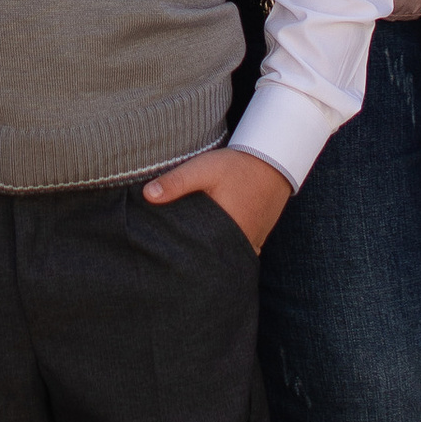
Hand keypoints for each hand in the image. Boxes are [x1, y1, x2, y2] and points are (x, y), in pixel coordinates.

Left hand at [141, 145, 292, 249]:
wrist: (273, 161)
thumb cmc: (237, 166)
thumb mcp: (204, 169)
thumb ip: (177, 182)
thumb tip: (147, 195)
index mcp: (227, 231)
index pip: (199, 255)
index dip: (182, 258)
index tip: (165, 258)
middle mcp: (242, 243)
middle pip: (212, 261)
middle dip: (195, 261)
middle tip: (172, 261)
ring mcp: (251, 243)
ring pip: (225, 258)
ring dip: (210, 257)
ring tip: (188, 256)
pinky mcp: (256, 239)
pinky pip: (237, 253)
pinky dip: (224, 252)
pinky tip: (210, 247)